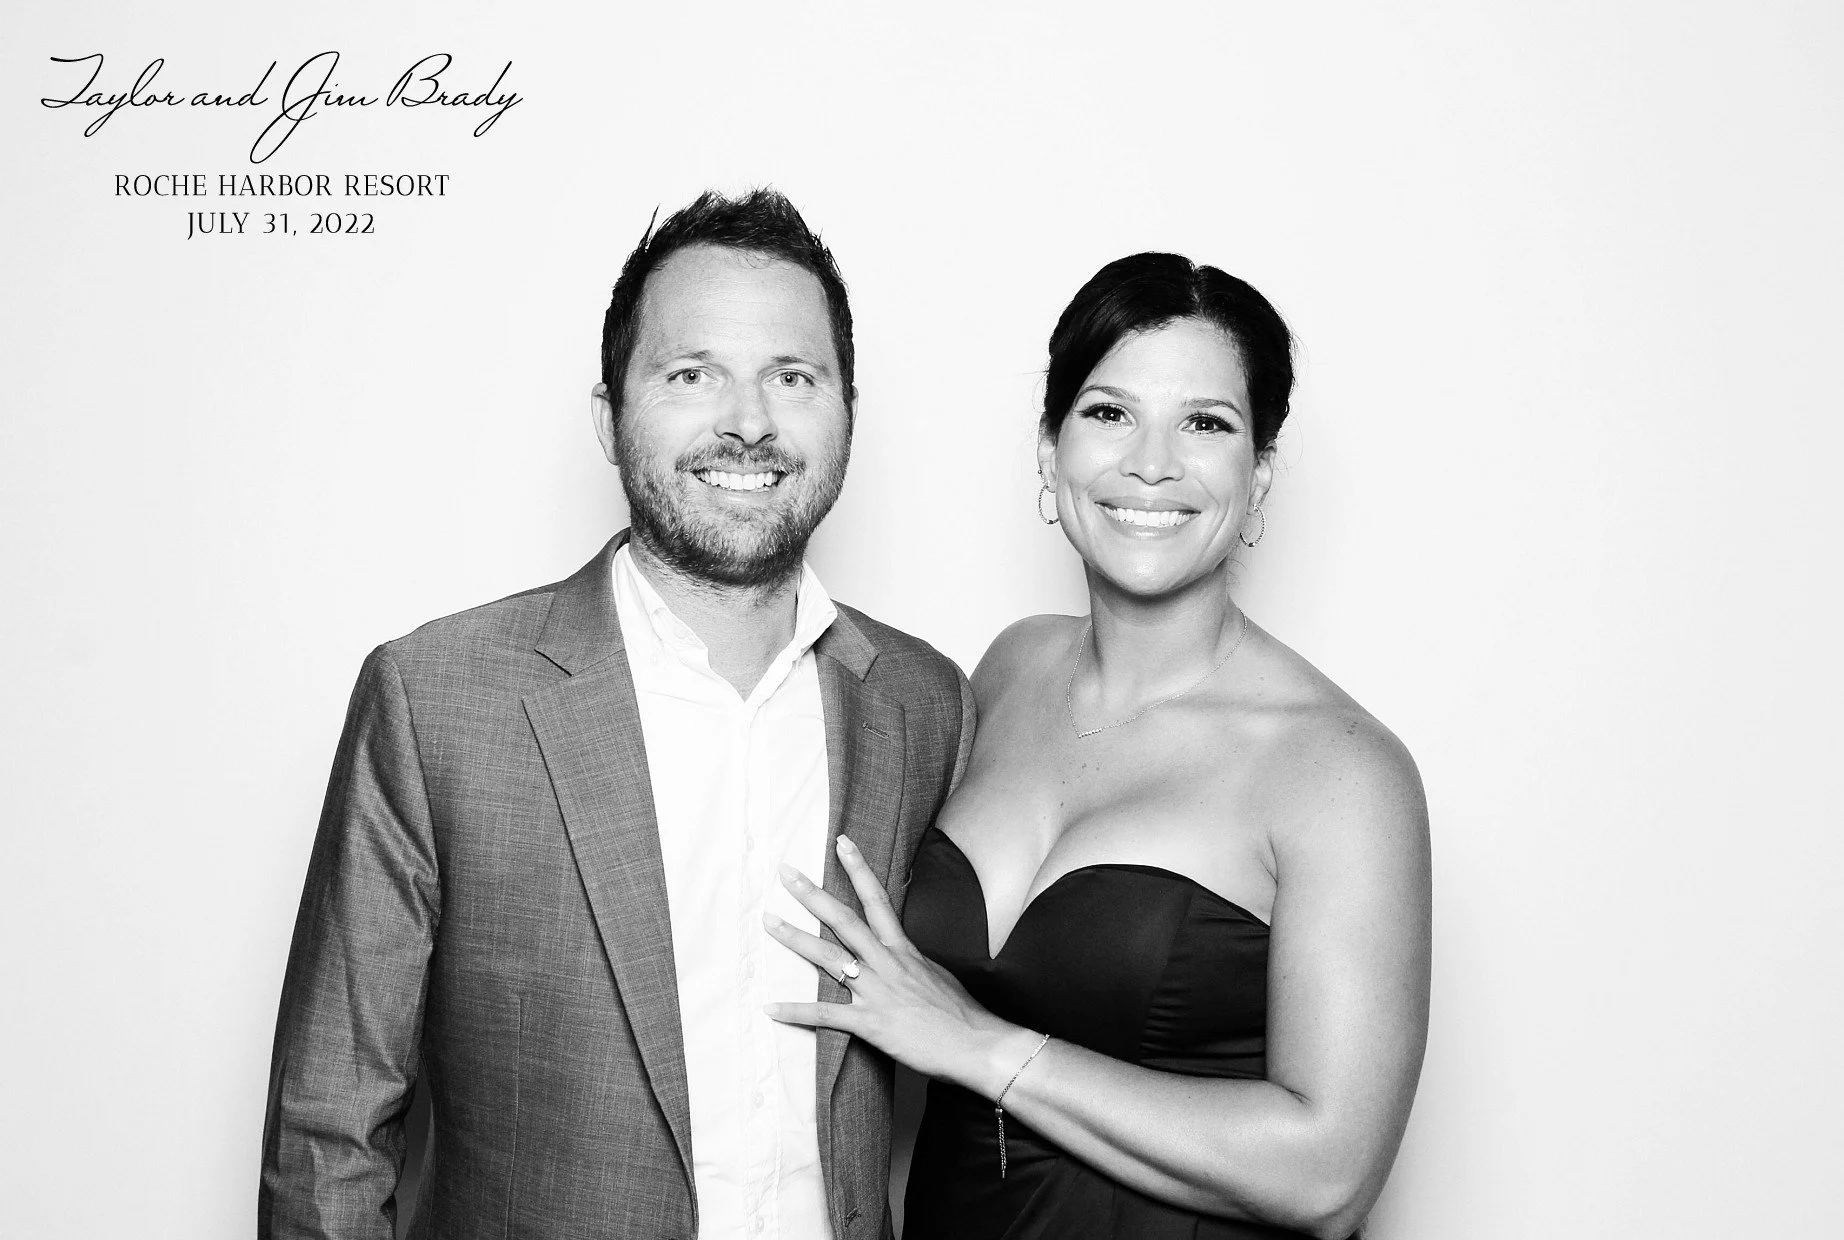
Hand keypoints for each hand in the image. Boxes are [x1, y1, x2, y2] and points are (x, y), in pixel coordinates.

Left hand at [765, 836, 1026, 1094]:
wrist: (978, 1044)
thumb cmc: (963, 1014)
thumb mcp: (938, 976)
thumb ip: (913, 964)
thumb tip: (900, 960)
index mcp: (903, 950)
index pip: (877, 899)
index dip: (858, 869)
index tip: (841, 844)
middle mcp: (886, 963)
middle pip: (843, 920)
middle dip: (812, 894)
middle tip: (785, 873)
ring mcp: (876, 991)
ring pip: (828, 959)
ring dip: (795, 939)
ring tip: (769, 921)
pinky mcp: (870, 1023)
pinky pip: (825, 1015)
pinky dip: (795, 1012)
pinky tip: (770, 1008)